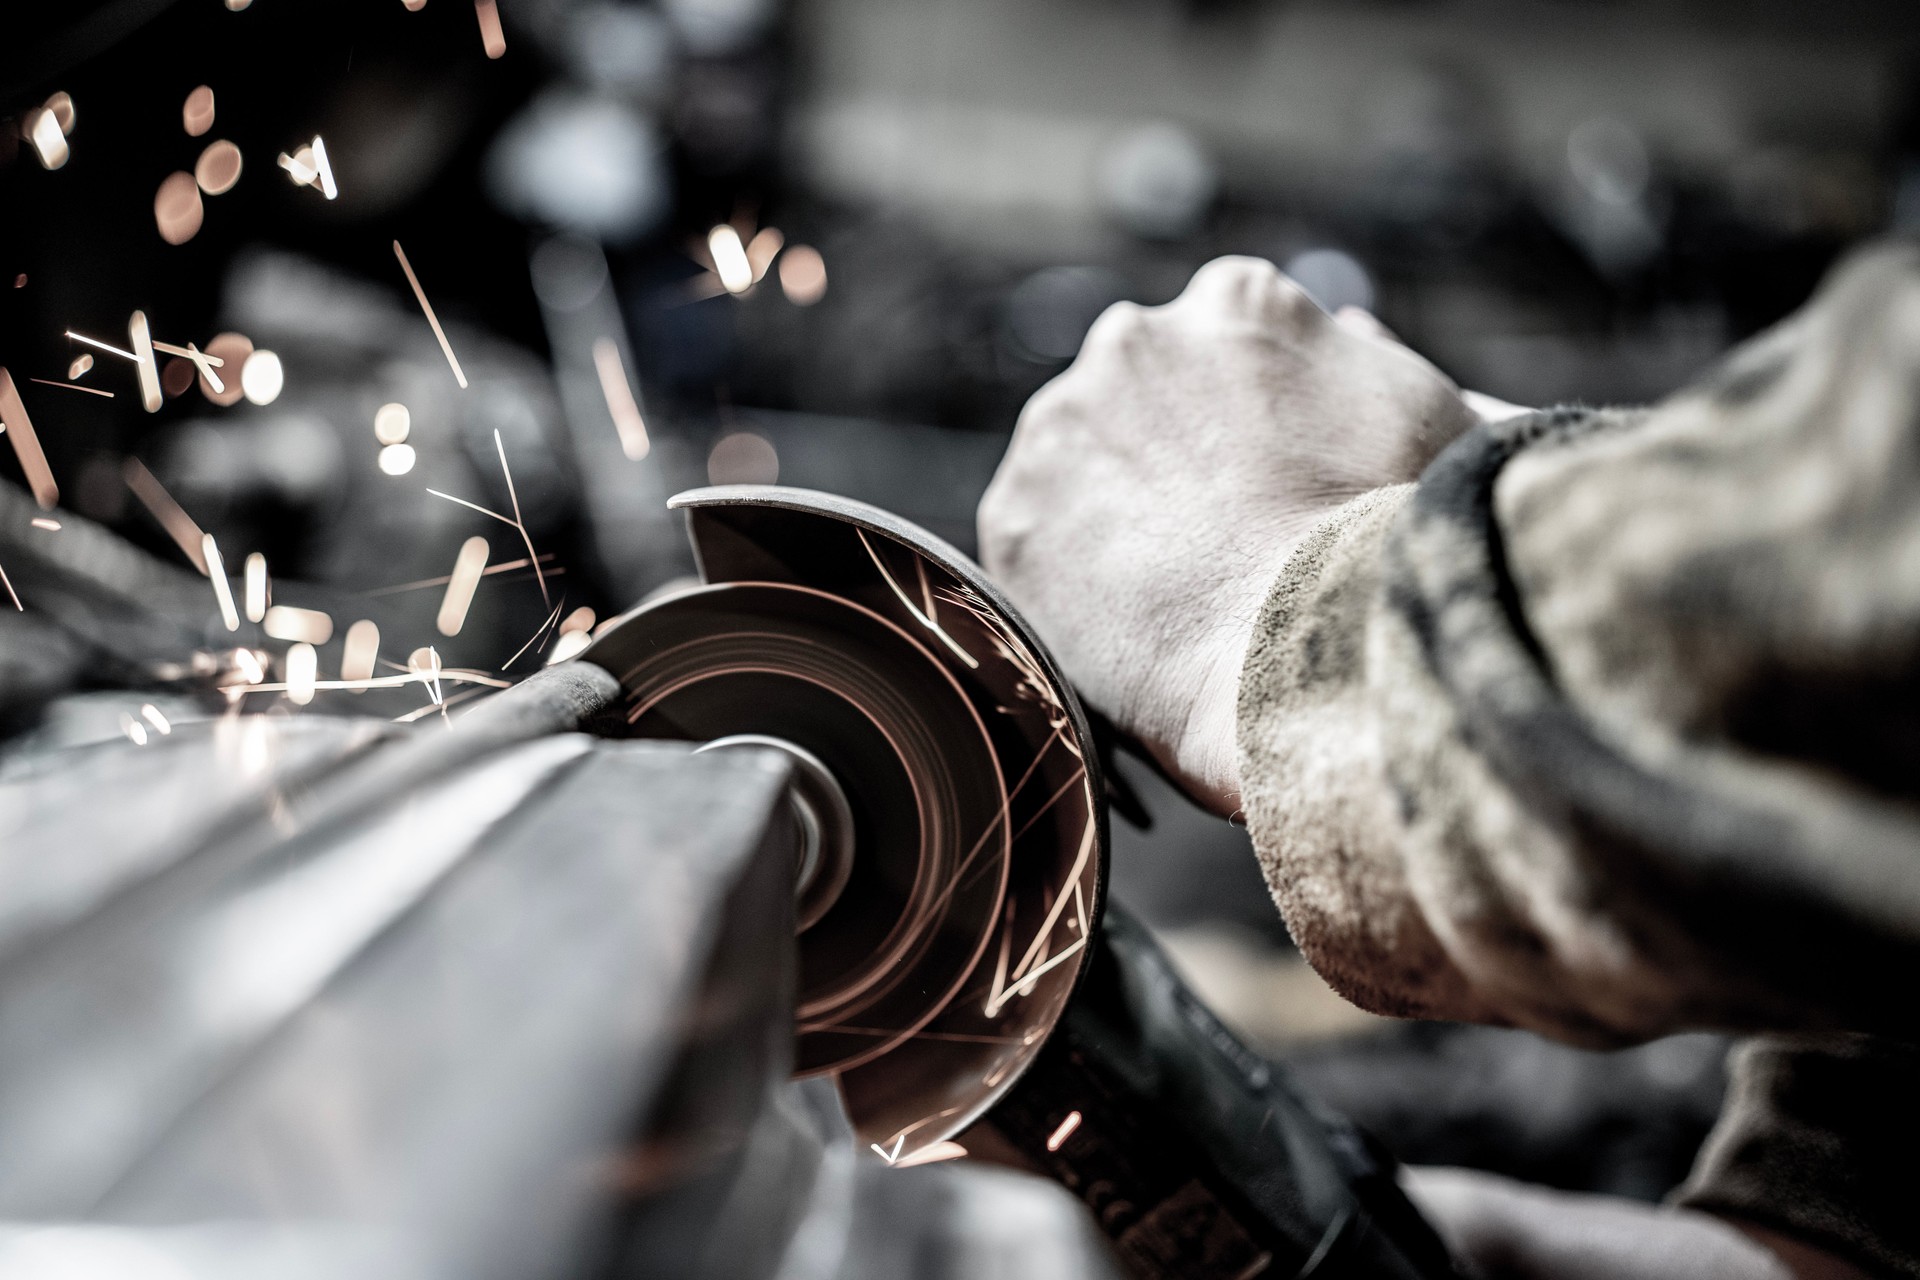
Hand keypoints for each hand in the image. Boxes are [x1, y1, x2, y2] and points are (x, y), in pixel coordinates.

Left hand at [978, 257, 1477, 814]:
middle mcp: (1133, 339)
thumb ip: (1370, 362)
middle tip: (1213, 539)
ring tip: (1170, 588)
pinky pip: (1032, 538)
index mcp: (1237, 302)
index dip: (1249, 417)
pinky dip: (1066, 575)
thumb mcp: (1429, 420)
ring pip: (1077, 460)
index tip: (1264, 475)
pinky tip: (1125, 619)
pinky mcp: (1014, 512)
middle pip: (1141, 392)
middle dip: (1168, 452)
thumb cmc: (1388, 540)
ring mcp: (1061, 424)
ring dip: (1110, 507)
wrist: (1307, 651)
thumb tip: (1348, 327)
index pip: (1227, 339)